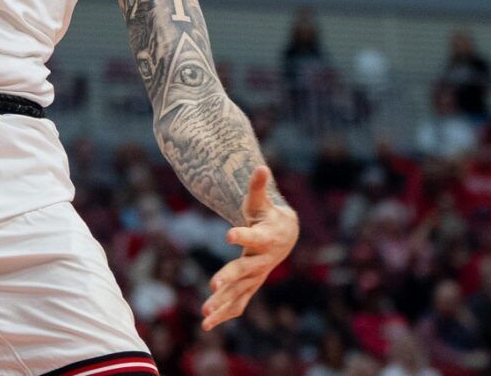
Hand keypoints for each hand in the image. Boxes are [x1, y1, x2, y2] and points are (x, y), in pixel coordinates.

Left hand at [203, 166, 298, 330]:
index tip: (228, 233)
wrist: (285, 235)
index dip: (242, 234)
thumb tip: (260, 166)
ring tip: (204, 314)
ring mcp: (257, 276)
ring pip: (240, 292)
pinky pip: (238, 303)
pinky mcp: (251, 285)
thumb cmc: (268, 214)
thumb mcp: (261, 201)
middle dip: (229, 277)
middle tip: (213, 283)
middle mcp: (262, 260)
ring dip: (222, 303)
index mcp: (265, 238)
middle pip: (244, 270)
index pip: (253, 236)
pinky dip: (224, 314)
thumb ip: (258, 187)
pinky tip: (207, 324)